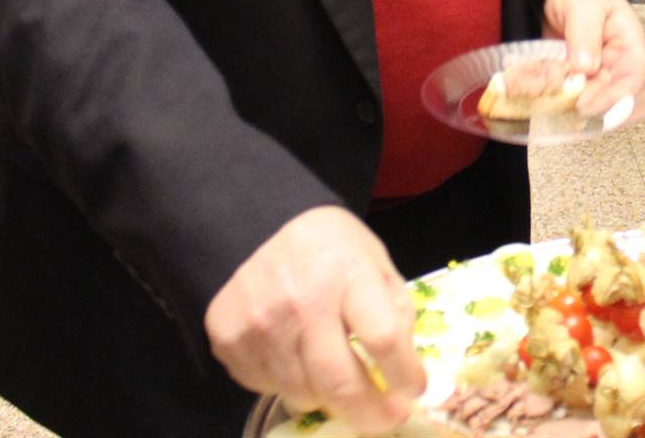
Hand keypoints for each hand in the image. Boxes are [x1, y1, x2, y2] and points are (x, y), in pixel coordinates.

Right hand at [206, 206, 423, 433]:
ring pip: (303, 394)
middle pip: (340, 384)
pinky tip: (295, 356)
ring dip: (327, 396)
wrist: (253, 225)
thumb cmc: (326, 246)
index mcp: (347, 274)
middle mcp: (301, 302)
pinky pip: (267, 386)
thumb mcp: (374, 260)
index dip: (405, 374)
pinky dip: (289, 383)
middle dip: (371, 415)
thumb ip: (394, 309)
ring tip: (334, 373)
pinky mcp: (229, 340)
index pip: (383, 338)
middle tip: (386, 419)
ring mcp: (260, 325)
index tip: (415, 390)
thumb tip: (403, 370)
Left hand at [542, 0, 644, 113]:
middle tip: (565, 101)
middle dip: (588, 99)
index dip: (619, 94)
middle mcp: (614, 62)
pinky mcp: (573, 75)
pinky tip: (540, 89)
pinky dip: (554, 91)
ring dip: (568, 98)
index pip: (635, 75)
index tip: (594, 103)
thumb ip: (585, 34)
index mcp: (628, 43)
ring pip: (586, 94)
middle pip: (609, 91)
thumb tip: (586, 67)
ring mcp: (594, 70)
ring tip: (549, 95)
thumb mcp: (584, 6)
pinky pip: (567, 89)